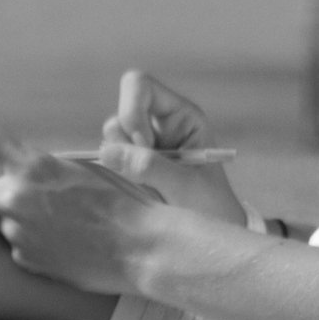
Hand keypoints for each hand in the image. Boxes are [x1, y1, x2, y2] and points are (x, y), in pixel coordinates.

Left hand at [0, 102, 155, 295]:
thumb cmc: (121, 201)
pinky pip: (17, 245)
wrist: (143, 249)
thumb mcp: (81, 169)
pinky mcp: (25, 261)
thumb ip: (40, 169)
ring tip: (57, 222)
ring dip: (13, 217)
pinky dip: (31, 241)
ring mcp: (18, 234)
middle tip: (5, 191)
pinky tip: (63, 242)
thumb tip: (19, 173)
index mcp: (32, 166)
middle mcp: (16, 199)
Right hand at [96, 71, 247, 222]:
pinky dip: (114, 172)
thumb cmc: (210, 205)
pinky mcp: (130, 165)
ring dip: (120, 159)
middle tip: (142, 170)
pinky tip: (136, 189)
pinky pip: (108, 158)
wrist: (212, 233)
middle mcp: (158, 124)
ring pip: (111, 136)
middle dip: (124, 139)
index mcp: (180, 116)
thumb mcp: (186, 186)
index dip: (132, 110)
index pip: (141, 86)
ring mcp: (142, 145)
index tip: (143, 144)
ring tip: (145, 184)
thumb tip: (106, 152)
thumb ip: (150, 167)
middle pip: (120, 111)